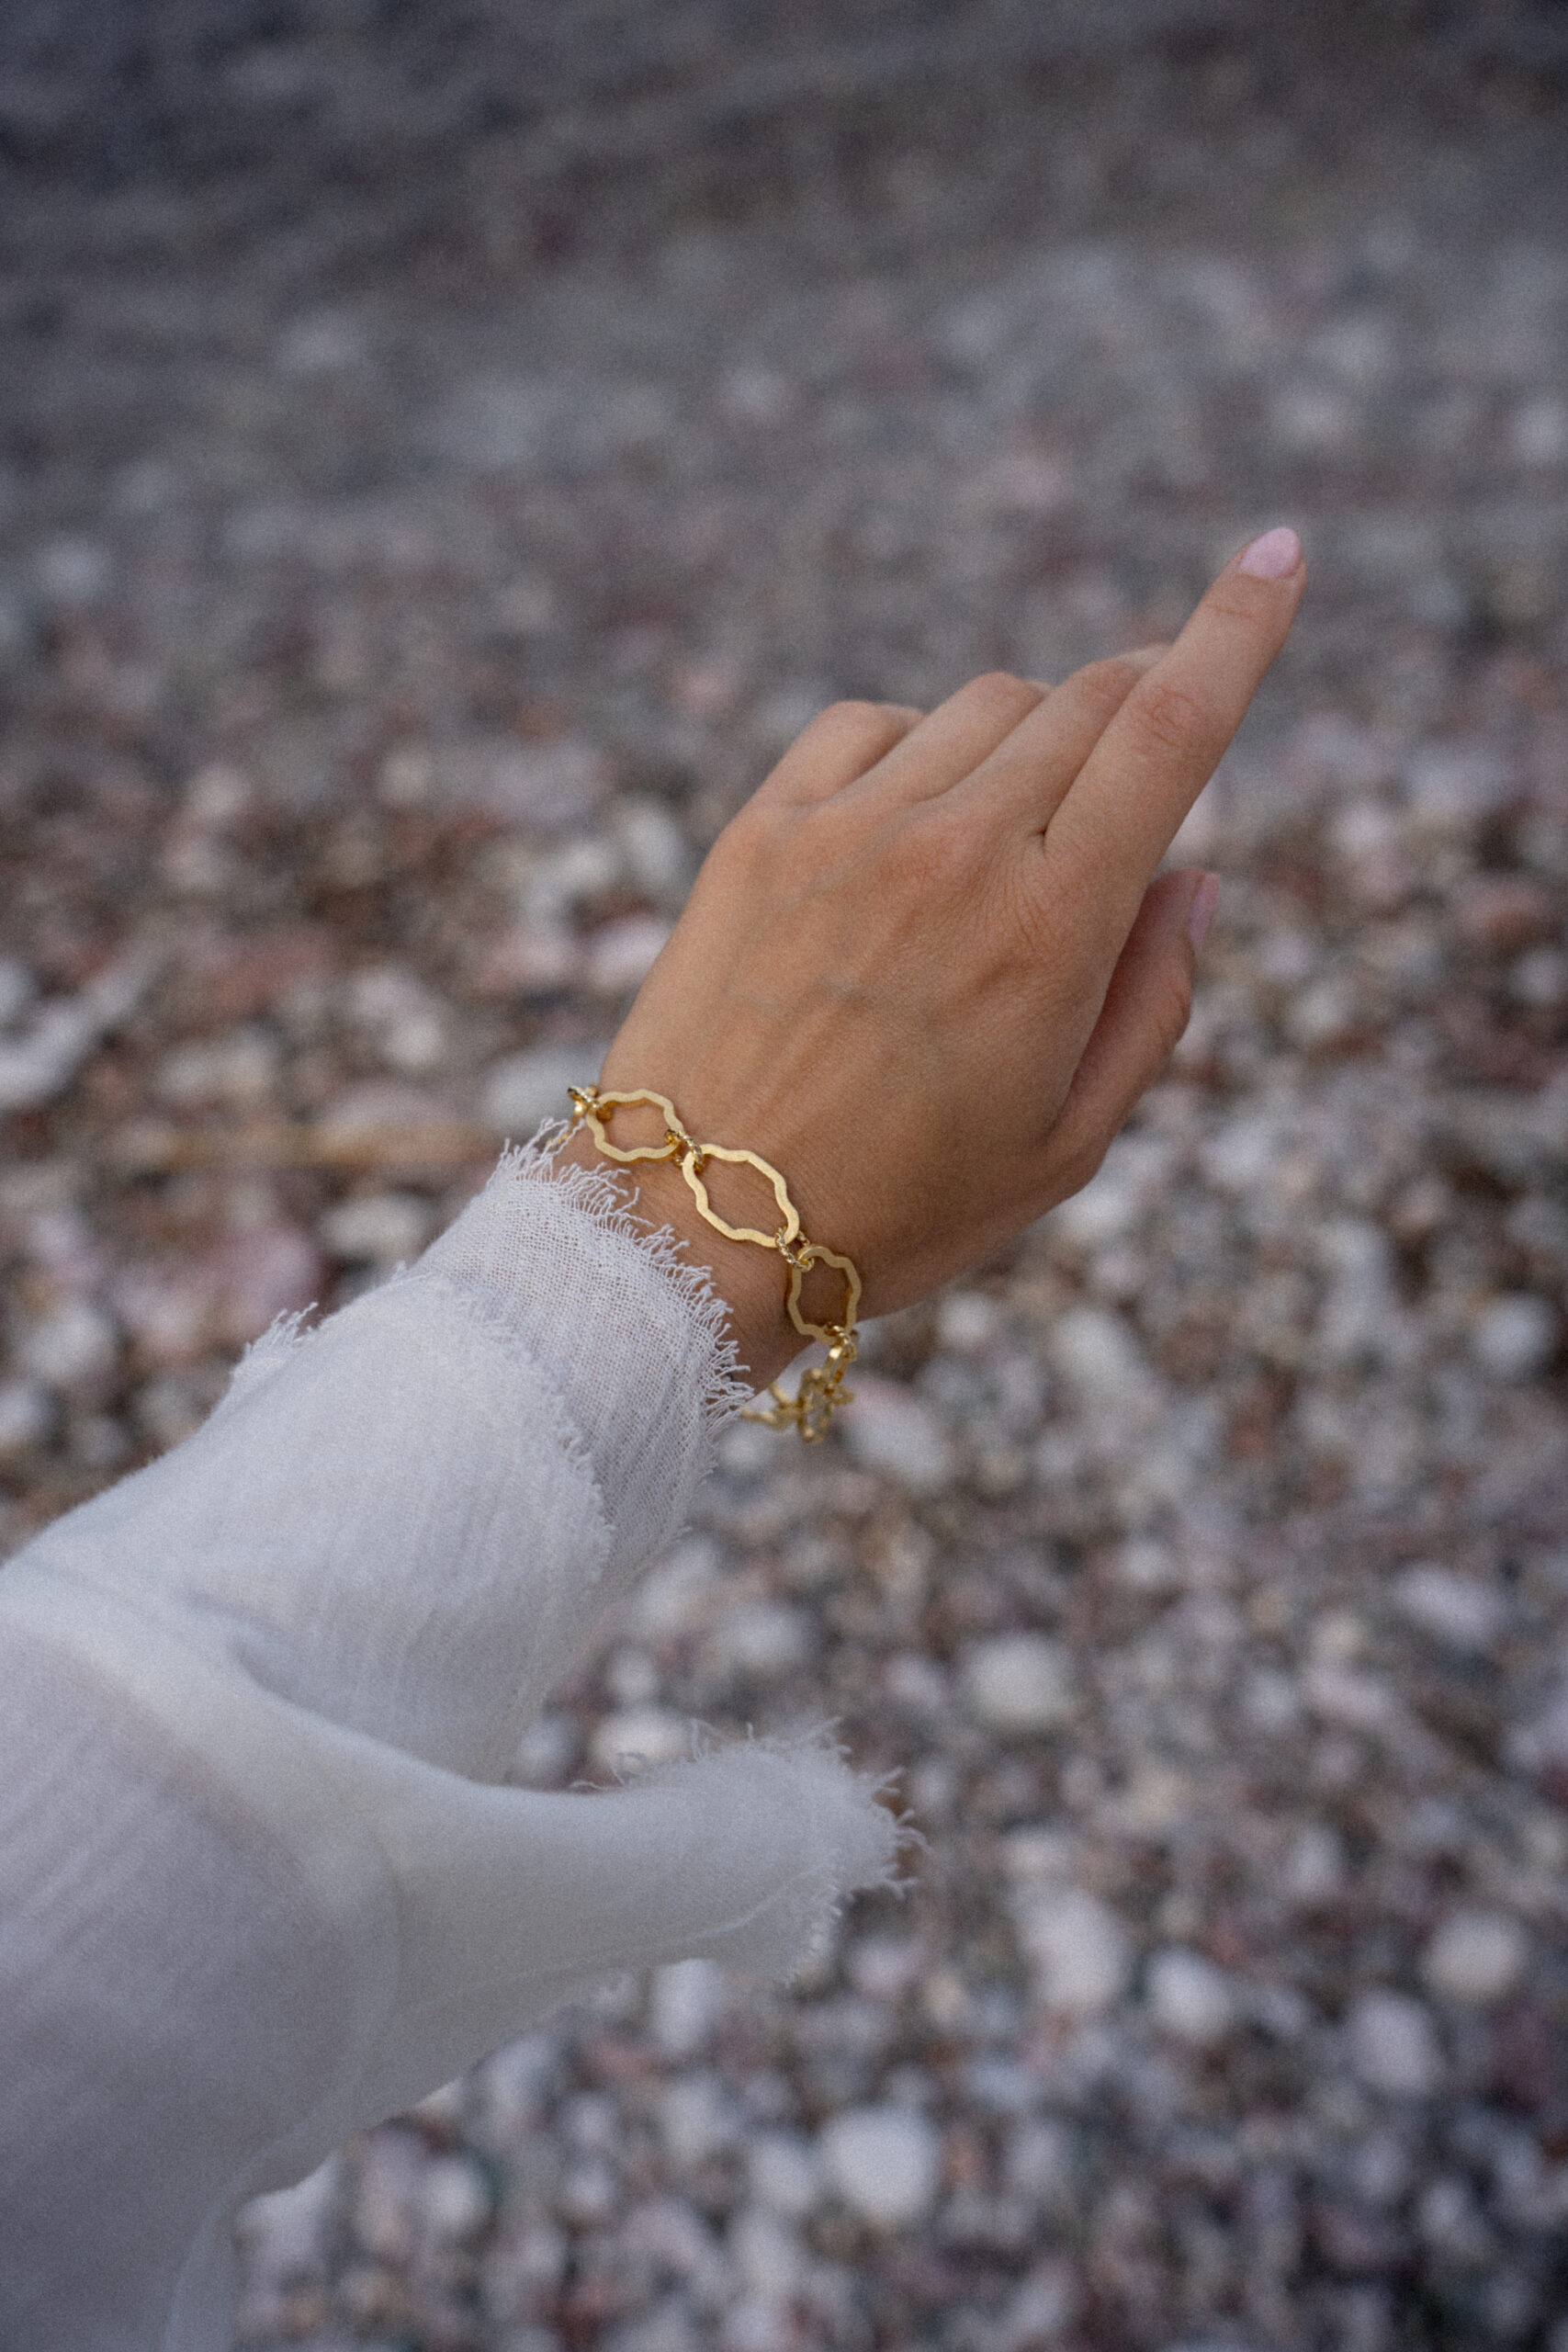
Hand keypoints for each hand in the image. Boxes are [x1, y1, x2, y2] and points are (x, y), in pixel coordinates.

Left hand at [565, 527, 1305, 1383]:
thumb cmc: (899, 1208)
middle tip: (1141, 754)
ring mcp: (849, 828)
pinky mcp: (763, 830)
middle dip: (1140, 698)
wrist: (693, 1229)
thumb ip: (1152, 1004)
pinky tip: (909, 822)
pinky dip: (915, 745)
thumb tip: (1190, 876)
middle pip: (1087, 700)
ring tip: (1008, 843)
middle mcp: (956, 848)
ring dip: (1031, 738)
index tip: (1278, 554)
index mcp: (1052, 927)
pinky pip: (866, 723)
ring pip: (984, 705)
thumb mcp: (1067, 1147)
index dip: (1238, 628)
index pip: (1171, 728)